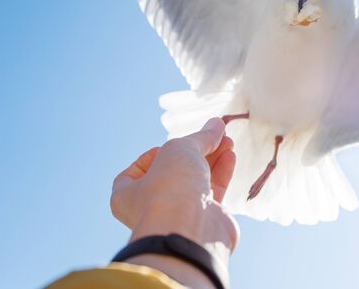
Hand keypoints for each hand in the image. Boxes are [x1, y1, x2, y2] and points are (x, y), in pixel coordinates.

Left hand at [111, 118, 238, 287]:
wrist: (190, 233)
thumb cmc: (169, 190)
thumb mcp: (179, 150)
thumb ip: (200, 137)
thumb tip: (216, 124)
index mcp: (128, 194)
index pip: (138, 169)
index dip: (153, 154)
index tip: (169, 145)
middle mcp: (153, 205)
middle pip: (175, 170)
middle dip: (196, 150)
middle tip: (215, 134)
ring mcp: (180, 213)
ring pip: (196, 179)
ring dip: (212, 158)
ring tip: (228, 140)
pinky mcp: (204, 219)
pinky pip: (213, 191)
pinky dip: (221, 172)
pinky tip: (230, 155)